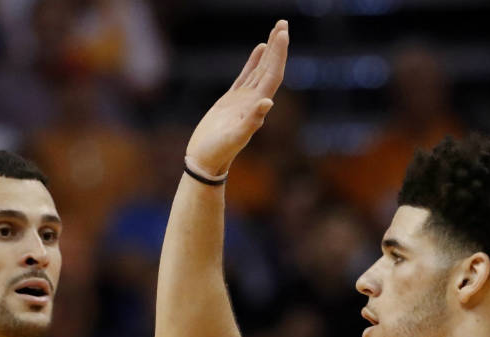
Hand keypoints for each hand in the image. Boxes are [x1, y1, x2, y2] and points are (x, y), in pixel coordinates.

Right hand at [185, 20, 288, 176]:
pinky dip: (254, 62)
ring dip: (270, 51)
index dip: (279, 54)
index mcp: (257, 105)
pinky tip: (259, 50)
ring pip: (261, 69)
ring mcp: (244, 99)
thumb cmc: (218, 152)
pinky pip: (246, 75)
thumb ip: (252, 121)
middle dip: (278, 46)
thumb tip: (268, 102)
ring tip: (277, 31)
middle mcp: (254, 100)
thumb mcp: (235, 137)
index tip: (283, 33)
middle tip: (283, 23)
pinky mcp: (232, 100)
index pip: (273, 74)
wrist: (206, 161)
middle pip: (270, 68)